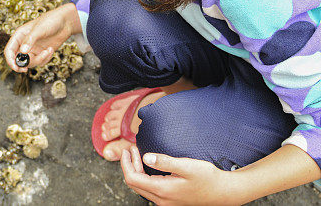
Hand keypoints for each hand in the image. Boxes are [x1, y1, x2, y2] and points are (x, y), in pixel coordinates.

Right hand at [4, 4, 78, 72]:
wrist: (65, 22)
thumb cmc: (51, 21)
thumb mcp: (39, 29)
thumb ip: (30, 40)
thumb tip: (22, 52)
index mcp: (19, 36)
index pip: (9, 50)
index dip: (10, 60)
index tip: (15, 67)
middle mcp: (24, 43)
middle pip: (18, 59)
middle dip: (22, 65)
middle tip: (25, 70)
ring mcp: (33, 49)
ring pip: (30, 62)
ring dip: (39, 60)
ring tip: (48, 50)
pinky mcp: (41, 53)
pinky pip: (40, 62)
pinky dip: (46, 58)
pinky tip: (51, 49)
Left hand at [120, 146, 241, 205]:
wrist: (224, 192)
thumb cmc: (208, 178)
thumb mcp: (187, 166)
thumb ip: (165, 162)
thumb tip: (145, 157)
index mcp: (163, 191)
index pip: (132, 178)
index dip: (126, 163)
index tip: (126, 149)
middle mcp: (161, 200)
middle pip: (134, 183)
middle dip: (129, 165)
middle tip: (131, 149)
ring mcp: (166, 203)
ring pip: (141, 187)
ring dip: (137, 170)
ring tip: (138, 153)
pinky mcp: (170, 201)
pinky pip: (150, 190)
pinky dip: (145, 176)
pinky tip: (148, 166)